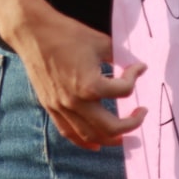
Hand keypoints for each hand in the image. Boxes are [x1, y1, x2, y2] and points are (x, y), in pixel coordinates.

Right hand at [7, 5, 146, 149]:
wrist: (35, 33)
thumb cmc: (69, 35)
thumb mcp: (103, 43)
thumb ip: (122, 58)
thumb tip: (139, 67)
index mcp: (90, 85)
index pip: (124, 91)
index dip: (136, 76)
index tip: (139, 67)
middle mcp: (75, 102)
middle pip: (110, 127)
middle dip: (131, 124)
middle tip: (143, 113)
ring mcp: (61, 107)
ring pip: (89, 135)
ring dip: (111, 139)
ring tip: (126, 137)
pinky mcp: (51, 107)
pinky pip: (68, 132)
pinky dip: (84, 141)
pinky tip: (96, 145)